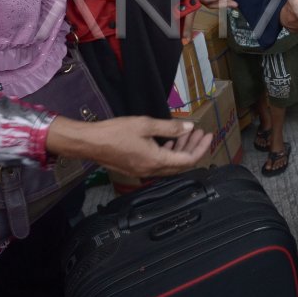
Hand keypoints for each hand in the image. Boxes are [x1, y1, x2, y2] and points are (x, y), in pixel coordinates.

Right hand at [47, 116, 213, 178]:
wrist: (89, 143)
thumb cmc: (115, 132)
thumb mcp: (145, 125)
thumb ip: (170, 127)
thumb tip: (190, 128)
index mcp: (156, 161)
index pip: (187, 160)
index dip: (201, 148)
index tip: (208, 135)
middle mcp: (151, 170)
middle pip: (181, 163)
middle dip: (193, 147)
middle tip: (201, 133)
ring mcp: (143, 171)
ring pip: (170, 164)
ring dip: (181, 149)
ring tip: (187, 133)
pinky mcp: (136, 168)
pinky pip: (159, 163)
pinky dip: (168, 152)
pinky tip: (169, 140)